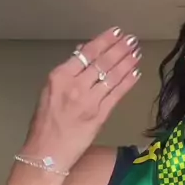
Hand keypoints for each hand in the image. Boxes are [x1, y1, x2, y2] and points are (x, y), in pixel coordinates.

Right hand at [22, 27, 141, 171]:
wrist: (47, 152)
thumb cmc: (46, 122)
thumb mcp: (50, 91)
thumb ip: (68, 72)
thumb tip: (84, 52)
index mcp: (60, 77)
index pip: (87, 53)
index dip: (105, 41)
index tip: (118, 33)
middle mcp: (75, 86)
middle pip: (103, 62)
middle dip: (121, 49)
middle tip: (133, 40)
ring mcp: (89, 101)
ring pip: (112, 76)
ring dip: (127, 63)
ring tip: (137, 53)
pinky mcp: (100, 116)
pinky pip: (117, 95)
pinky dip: (127, 83)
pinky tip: (136, 73)